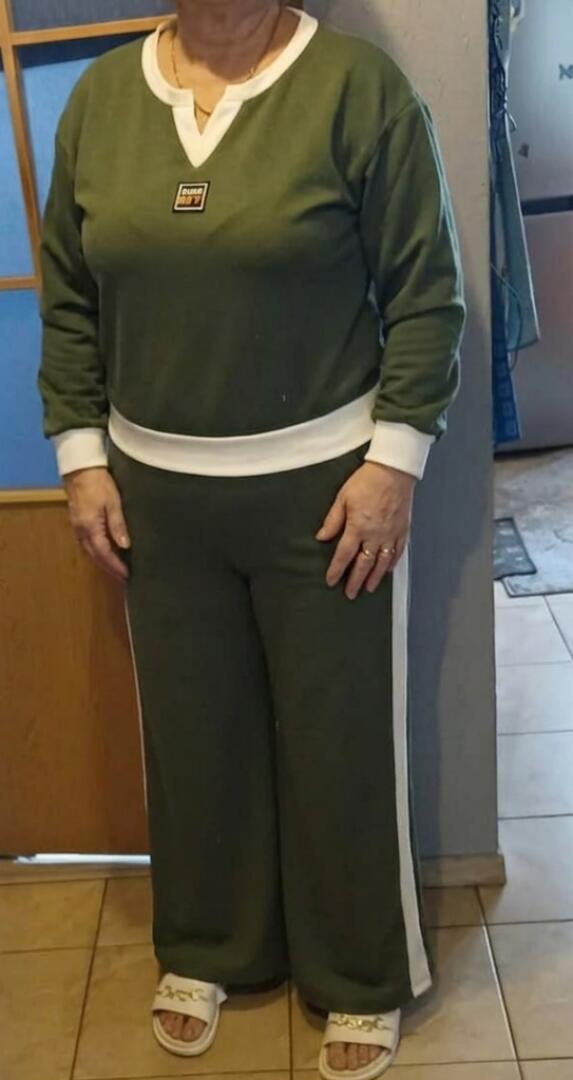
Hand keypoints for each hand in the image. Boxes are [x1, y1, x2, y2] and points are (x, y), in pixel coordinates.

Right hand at [62, 467, 130, 582]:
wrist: (80, 469)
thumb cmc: (99, 483)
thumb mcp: (113, 503)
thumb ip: (118, 525)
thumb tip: (125, 546)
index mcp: (90, 527)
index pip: (104, 553)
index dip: (115, 566)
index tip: (126, 575)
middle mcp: (81, 530)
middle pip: (95, 556)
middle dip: (109, 569)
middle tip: (123, 579)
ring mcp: (77, 527)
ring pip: (90, 551)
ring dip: (103, 562)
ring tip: (116, 569)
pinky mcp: (78, 522)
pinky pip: (87, 543)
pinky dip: (97, 552)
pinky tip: (106, 553)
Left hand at [315, 460, 416, 598]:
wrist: (393, 471)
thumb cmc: (367, 481)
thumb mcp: (343, 497)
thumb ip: (333, 520)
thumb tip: (322, 537)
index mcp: (358, 527)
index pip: (344, 554)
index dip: (337, 570)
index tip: (331, 581)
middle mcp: (375, 535)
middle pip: (364, 564)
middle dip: (356, 580)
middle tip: (350, 594)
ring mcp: (391, 534)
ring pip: (382, 562)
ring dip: (375, 577)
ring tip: (368, 588)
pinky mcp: (403, 530)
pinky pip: (398, 552)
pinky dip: (392, 563)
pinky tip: (388, 570)